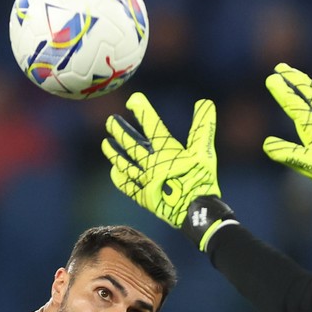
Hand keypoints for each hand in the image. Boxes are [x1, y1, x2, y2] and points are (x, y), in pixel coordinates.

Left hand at [102, 93, 220, 230]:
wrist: (195, 212)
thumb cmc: (201, 180)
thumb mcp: (205, 152)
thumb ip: (203, 126)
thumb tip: (205, 101)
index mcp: (167, 151)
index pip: (152, 125)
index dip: (142, 110)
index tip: (133, 100)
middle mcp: (152, 163)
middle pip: (131, 144)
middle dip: (120, 130)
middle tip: (110, 121)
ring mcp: (145, 180)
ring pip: (124, 163)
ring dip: (114, 153)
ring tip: (105, 143)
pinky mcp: (143, 196)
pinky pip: (126, 185)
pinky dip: (119, 177)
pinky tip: (114, 171)